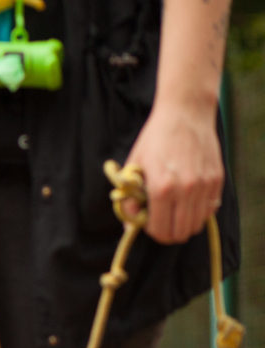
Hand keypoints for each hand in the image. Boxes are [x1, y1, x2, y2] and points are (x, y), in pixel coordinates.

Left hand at [121, 99, 224, 244]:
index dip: (152, 232)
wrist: (185, 114)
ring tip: (173, 211)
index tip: (148, 223)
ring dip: (184, 224)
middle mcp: (186, 189)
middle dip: (168, 232)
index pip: (160, 230)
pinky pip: (209, 210)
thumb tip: (129, 227)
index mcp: (162, 188)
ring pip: (196, 224)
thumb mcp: (133, 168)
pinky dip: (198, 212)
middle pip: (180, 233)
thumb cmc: (155, 140)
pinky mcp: (217, 180)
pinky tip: (187, 201)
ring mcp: (204, 185)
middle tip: (161, 221)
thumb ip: (129, 200)